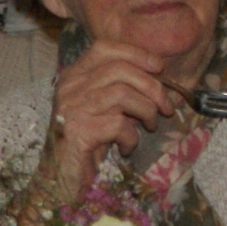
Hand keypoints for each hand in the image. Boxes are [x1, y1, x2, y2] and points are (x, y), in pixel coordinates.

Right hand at [43, 39, 177, 197]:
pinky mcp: (79, 131)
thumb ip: (117, 88)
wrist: (61, 178)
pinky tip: (127, 148)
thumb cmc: (86, 143)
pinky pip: (119, 125)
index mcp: (73, 76)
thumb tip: (157, 77)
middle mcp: (69, 87)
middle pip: (120, 69)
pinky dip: (132, 138)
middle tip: (165, 106)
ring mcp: (72, 108)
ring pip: (123, 94)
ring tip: (150, 126)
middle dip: (152, 87)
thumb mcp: (101, 109)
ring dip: (147, 111)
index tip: (159, 68)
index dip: (136, 53)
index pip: (104, 48)